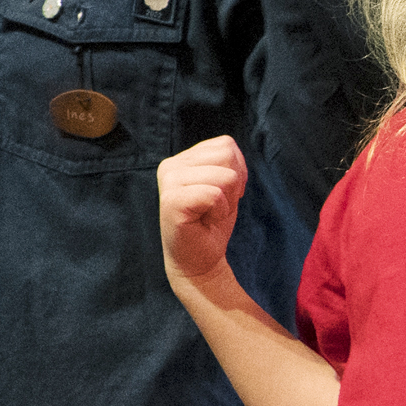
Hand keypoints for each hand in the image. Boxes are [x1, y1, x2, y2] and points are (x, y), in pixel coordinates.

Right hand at [154, 136, 248, 294]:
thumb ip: (226, 163)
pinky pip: (214, 195)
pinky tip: (204, 221)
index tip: (220, 195)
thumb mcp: (224, 186)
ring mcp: (169, 182)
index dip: (236, 172)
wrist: (197, 261)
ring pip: (225, 175)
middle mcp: (170, 165)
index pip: (226, 145)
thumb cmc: (211, 224)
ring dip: (226, 200)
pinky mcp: (172, 201)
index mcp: (182, 159)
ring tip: (208, 213)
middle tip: (215, 206)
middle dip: (233, 184)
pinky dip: (218, 211)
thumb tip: (231, 152)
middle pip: (227, 155)